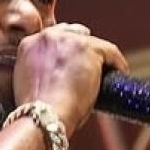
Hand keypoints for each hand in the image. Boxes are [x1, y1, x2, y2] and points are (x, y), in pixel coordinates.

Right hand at [12, 23, 129, 133]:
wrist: (42, 116)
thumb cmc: (36, 111)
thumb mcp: (30, 83)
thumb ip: (41, 71)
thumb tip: (60, 78)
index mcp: (28, 44)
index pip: (53, 39)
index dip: (65, 50)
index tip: (73, 62)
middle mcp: (46, 36)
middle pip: (72, 33)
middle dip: (81, 47)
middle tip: (91, 65)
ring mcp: (67, 40)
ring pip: (91, 42)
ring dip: (99, 56)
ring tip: (108, 70)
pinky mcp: (87, 47)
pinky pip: (109, 51)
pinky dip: (117, 62)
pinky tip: (121, 73)